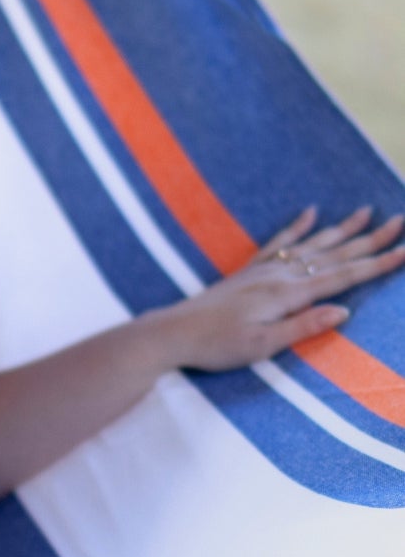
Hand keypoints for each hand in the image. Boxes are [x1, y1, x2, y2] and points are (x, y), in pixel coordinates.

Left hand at [164, 206, 404, 372]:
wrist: (174, 332)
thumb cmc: (217, 346)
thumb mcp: (263, 346)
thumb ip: (304, 327)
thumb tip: (345, 311)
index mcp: (288, 294)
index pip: (344, 276)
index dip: (378, 263)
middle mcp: (279, 274)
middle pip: (334, 253)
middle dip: (370, 238)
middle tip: (400, 219)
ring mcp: (264, 269)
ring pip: (312, 243)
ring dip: (341, 227)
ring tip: (367, 210)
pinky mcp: (249, 271)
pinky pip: (279, 241)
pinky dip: (297, 226)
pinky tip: (310, 212)